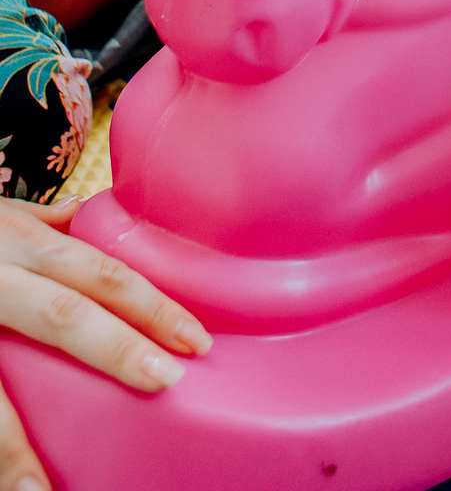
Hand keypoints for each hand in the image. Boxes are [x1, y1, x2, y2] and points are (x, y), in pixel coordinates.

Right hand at [0, 197, 209, 490]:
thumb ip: (48, 226)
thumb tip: (101, 222)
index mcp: (20, 242)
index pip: (100, 272)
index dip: (150, 304)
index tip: (196, 341)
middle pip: (63, 313)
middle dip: (117, 349)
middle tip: (166, 381)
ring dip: (15, 446)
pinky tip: (5, 490)